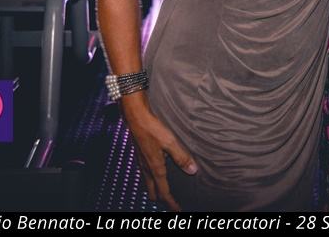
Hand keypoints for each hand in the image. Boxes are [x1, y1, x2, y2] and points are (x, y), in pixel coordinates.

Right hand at [120, 92, 197, 209]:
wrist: (136, 117)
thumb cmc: (152, 128)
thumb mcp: (170, 142)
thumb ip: (182, 157)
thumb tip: (193, 171)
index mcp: (155, 168)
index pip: (164, 192)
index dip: (171, 202)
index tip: (178, 210)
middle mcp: (147, 169)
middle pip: (153, 191)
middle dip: (162, 199)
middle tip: (171, 203)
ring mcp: (142, 163)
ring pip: (148, 183)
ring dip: (156, 190)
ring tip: (165, 192)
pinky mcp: (141, 156)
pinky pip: (146, 174)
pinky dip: (152, 180)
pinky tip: (157, 173)